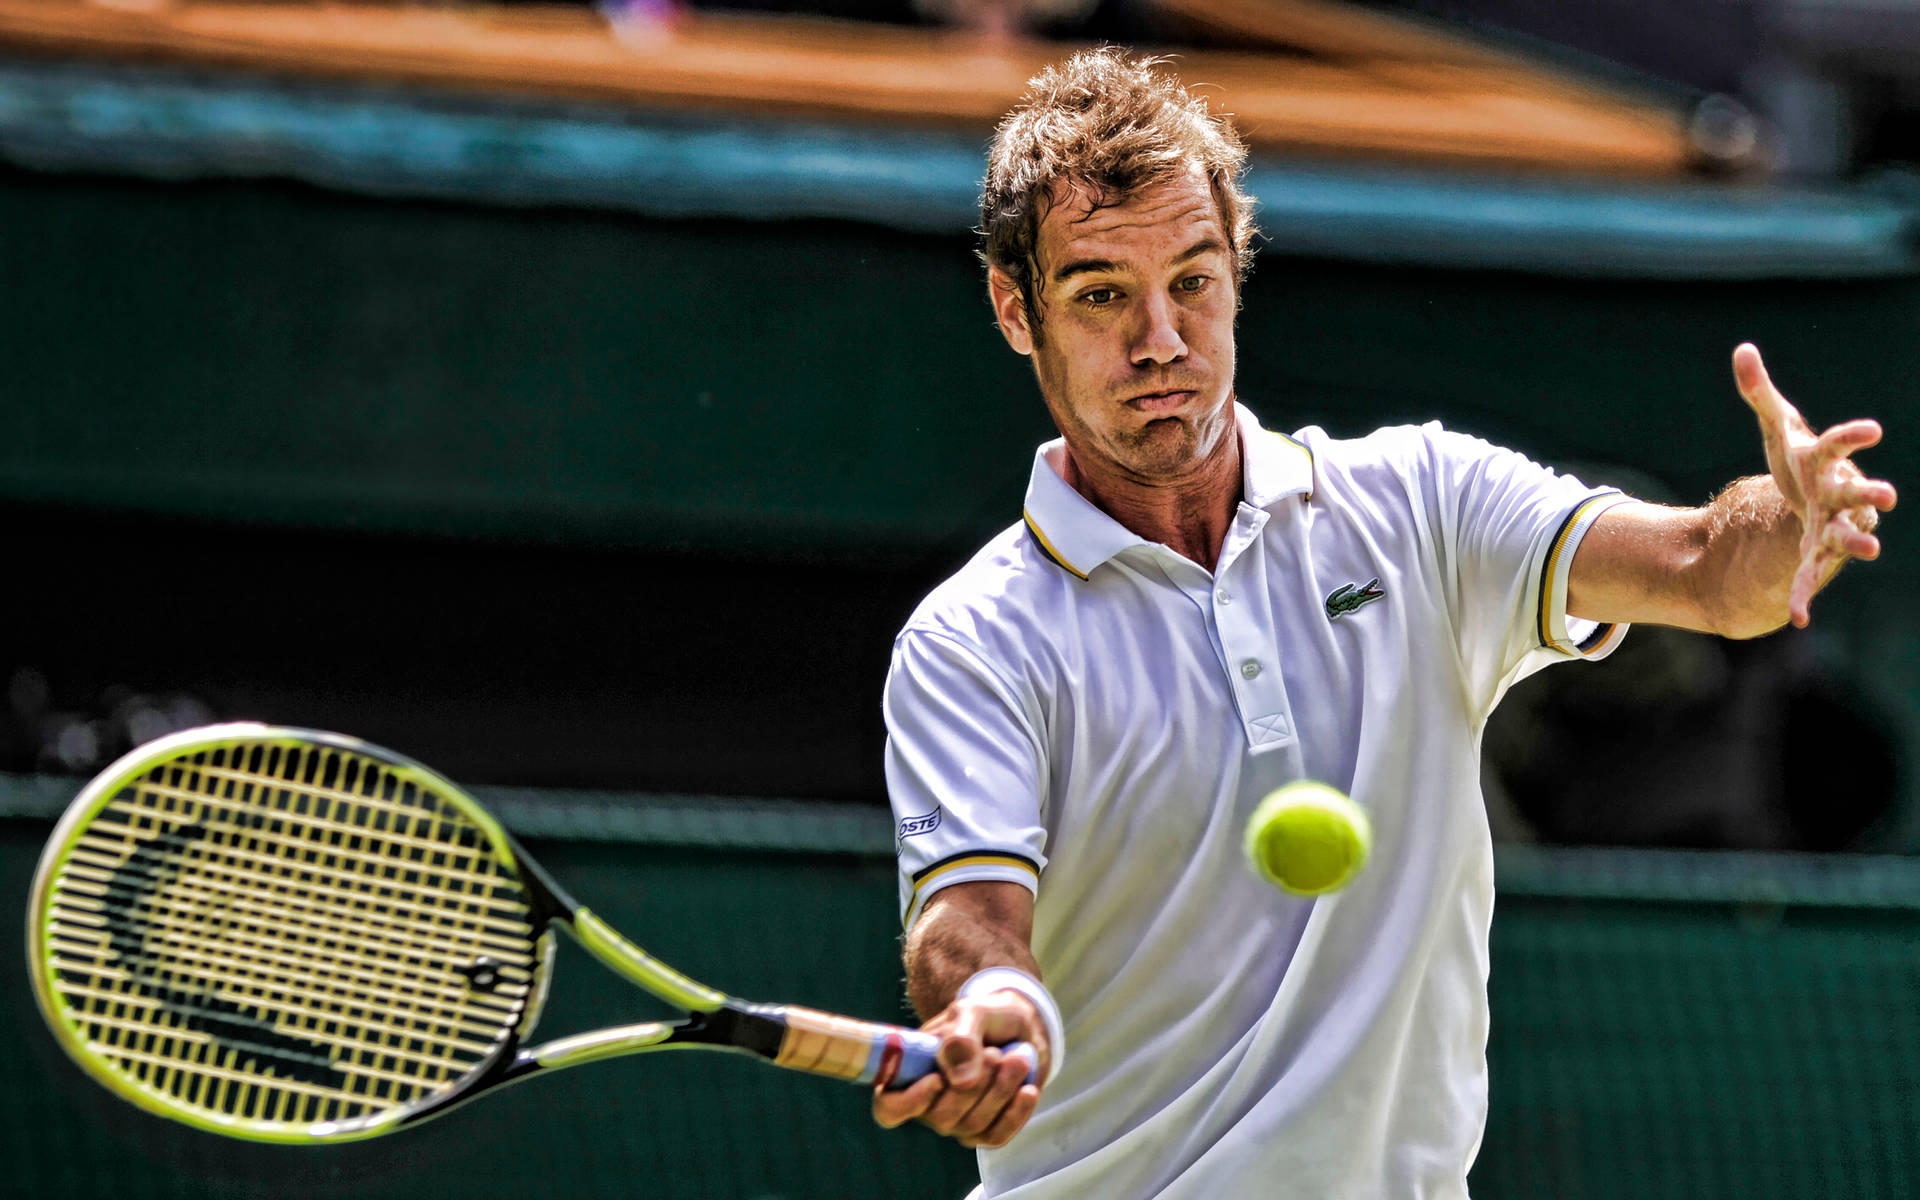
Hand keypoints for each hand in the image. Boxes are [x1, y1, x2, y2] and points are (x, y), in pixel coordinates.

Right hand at [871, 989, 1046, 1148]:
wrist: (1021, 1028)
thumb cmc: (986, 1018)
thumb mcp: (973, 1013)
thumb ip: (962, 1039)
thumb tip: (960, 1081)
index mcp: (911, 1073)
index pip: (889, 1107)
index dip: (908, 1102)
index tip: (937, 1078)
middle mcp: (928, 1104)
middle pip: (940, 1117)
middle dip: (975, 1084)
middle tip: (995, 1052)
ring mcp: (957, 1121)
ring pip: (973, 1125)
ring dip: (1001, 1090)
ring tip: (1018, 1058)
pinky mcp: (986, 1131)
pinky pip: (997, 1136)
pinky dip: (1016, 1112)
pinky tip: (1028, 1089)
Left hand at [1733, 343, 1897, 626]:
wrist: (1807, 496)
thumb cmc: (1801, 459)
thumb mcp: (1778, 427)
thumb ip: (1760, 393)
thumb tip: (1742, 350)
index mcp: (1825, 460)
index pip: (1839, 444)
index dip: (1853, 436)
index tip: (1871, 430)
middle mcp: (1837, 494)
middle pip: (1855, 493)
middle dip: (1870, 495)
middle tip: (1887, 496)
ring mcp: (1831, 526)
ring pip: (1846, 536)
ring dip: (1856, 544)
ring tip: (1869, 551)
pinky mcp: (1815, 553)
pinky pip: (1809, 576)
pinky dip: (1802, 596)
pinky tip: (1796, 619)